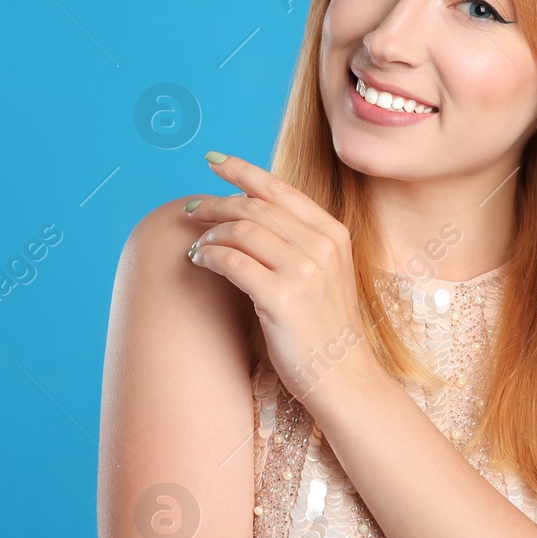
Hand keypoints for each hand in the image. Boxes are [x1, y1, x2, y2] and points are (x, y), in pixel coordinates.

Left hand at [185, 151, 380, 405]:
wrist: (345, 377)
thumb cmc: (325, 330)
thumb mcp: (323, 275)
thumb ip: (297, 243)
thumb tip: (249, 216)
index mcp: (333, 234)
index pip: (280, 189)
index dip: (243, 170)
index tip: (214, 160)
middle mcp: (321, 247)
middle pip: (255, 207)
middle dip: (216, 203)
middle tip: (191, 209)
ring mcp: (304, 272)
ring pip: (241, 230)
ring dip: (210, 233)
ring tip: (197, 245)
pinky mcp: (282, 299)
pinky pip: (232, 262)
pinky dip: (210, 256)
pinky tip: (200, 261)